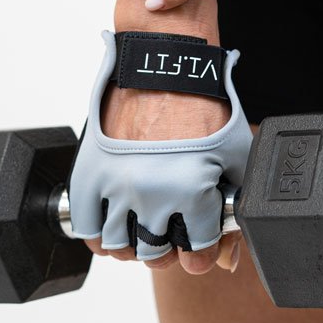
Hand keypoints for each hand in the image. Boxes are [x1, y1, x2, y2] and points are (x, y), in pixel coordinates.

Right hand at [70, 29, 248, 275]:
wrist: (166, 66)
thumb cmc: (204, 105)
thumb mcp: (235, 155)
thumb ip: (234, 208)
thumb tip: (226, 256)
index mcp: (192, 190)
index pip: (197, 254)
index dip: (202, 250)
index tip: (199, 241)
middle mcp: (151, 193)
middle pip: (156, 256)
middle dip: (168, 246)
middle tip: (172, 227)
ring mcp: (116, 184)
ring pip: (121, 248)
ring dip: (135, 241)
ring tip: (145, 223)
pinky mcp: (90, 172)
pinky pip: (87, 229)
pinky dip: (100, 234)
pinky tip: (117, 222)